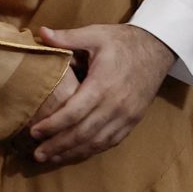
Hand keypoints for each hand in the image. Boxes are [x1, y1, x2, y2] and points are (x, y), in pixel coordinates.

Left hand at [27, 24, 176, 165]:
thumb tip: (41, 33)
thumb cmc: (123, 41)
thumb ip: (68, 37)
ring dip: (73, 152)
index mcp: (102, 84)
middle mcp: (115, 104)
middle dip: (58, 145)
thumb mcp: (96, 34)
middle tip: (37, 154)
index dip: (53, 125)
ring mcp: (126, 115)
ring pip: (96, 141)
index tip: (34, 132)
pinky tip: (76, 153)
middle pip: (82, 132)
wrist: (157, 49)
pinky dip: (92, 150)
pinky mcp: (133, 120)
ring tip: (52, 158)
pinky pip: (110, 141)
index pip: (74, 112)